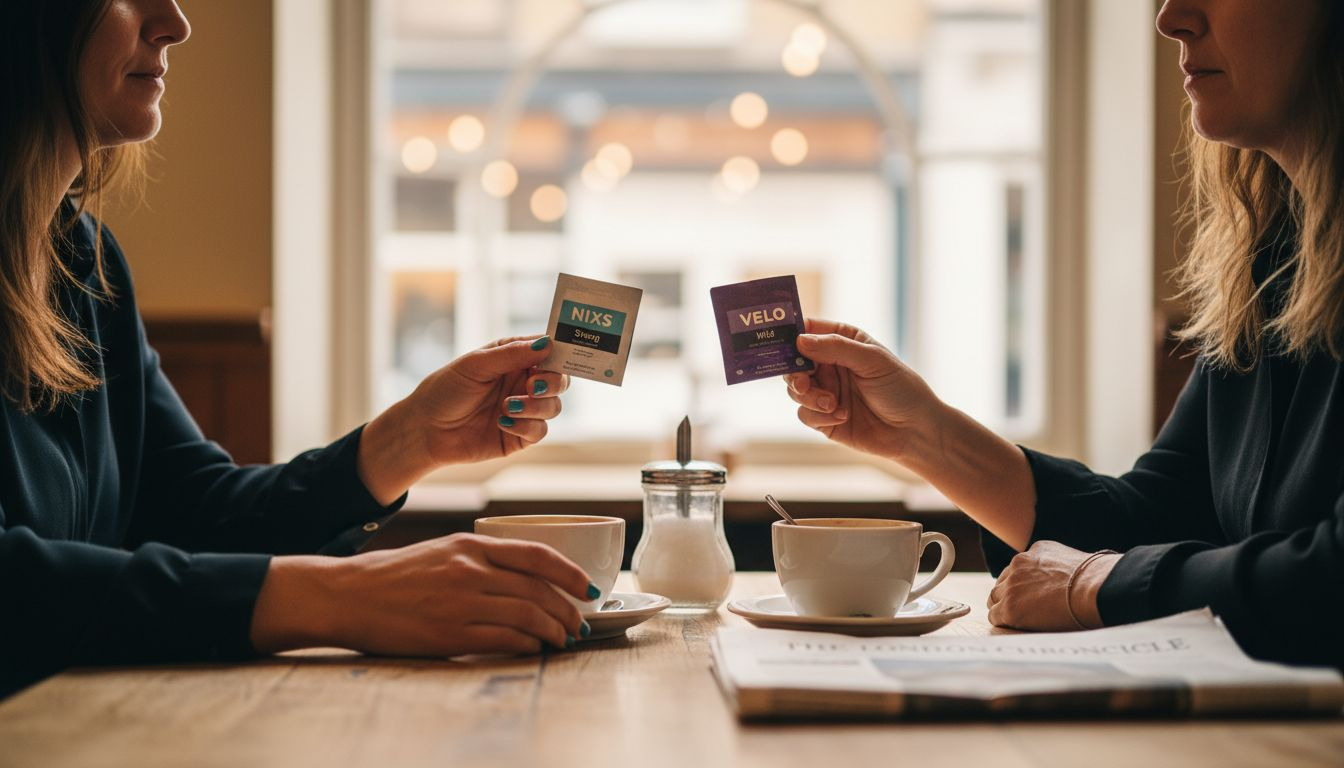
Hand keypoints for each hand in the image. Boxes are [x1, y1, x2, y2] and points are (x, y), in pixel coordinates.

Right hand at [250, 533, 597, 655]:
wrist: (348, 595)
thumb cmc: (395, 575)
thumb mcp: (442, 550)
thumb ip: (482, 560)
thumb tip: (527, 580)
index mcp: (471, 544)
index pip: (537, 554)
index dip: (570, 573)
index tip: (589, 587)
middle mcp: (470, 569)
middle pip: (538, 589)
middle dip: (568, 610)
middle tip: (580, 624)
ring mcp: (460, 602)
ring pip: (527, 615)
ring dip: (554, 631)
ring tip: (562, 640)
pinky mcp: (449, 633)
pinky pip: (504, 640)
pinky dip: (528, 645)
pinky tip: (535, 649)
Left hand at [358, 335, 568, 503]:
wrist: (425, 430)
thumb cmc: (445, 390)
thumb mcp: (475, 365)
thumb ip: (511, 354)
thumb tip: (547, 344)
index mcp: (514, 359)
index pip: (548, 351)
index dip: (558, 353)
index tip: (555, 357)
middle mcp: (522, 383)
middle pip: (559, 380)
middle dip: (552, 383)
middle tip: (532, 386)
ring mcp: (524, 410)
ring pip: (553, 406)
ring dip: (536, 406)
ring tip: (507, 407)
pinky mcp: (519, 436)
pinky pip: (540, 431)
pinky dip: (526, 426)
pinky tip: (502, 422)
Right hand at [783, 319, 941, 462]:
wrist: (914, 431)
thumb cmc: (901, 388)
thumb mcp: (872, 360)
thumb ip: (836, 348)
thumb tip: (800, 341)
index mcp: (842, 341)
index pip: (807, 329)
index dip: (790, 333)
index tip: (778, 342)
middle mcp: (829, 364)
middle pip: (792, 362)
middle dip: (794, 372)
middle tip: (803, 381)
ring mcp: (825, 391)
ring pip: (795, 389)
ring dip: (809, 396)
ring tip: (832, 403)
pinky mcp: (823, 418)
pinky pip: (804, 413)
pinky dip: (819, 415)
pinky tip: (842, 416)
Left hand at [987, 541, 1119, 630]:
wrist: (1093, 589)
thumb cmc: (1095, 580)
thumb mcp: (1073, 560)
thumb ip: (1058, 566)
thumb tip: (1063, 578)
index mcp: (1035, 551)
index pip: (1019, 567)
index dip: (1023, 583)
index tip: (1031, 594)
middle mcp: (1019, 564)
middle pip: (1004, 581)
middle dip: (1010, 594)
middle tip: (1021, 608)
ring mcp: (1012, 586)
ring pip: (996, 597)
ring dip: (1003, 607)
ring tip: (1016, 618)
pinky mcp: (1010, 607)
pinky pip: (995, 616)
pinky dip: (1003, 621)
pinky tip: (1015, 626)